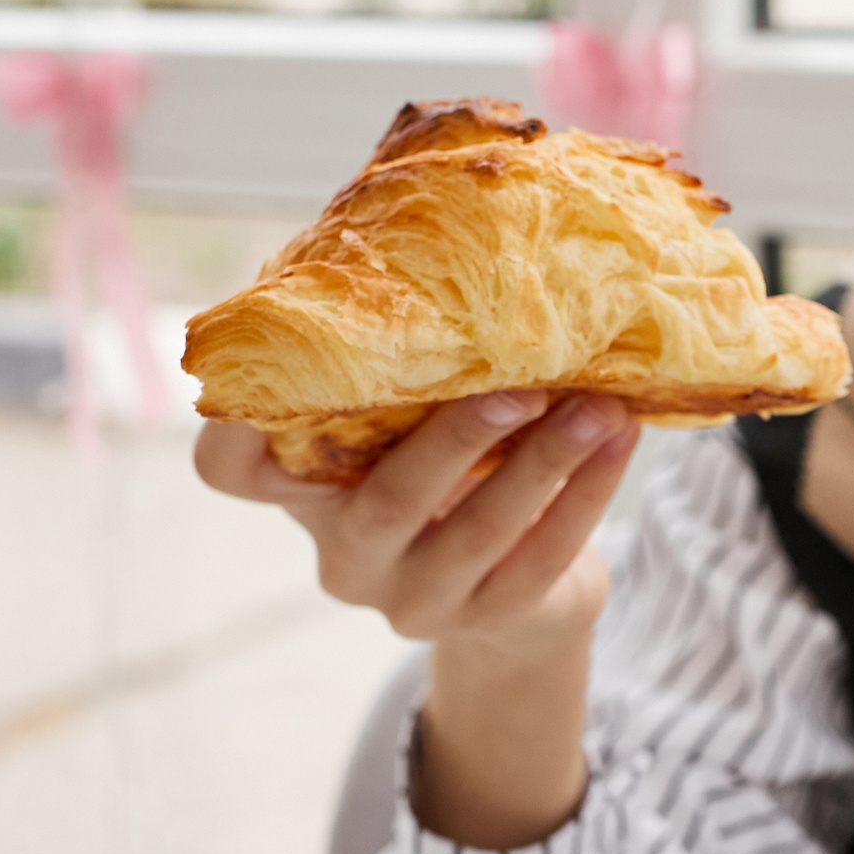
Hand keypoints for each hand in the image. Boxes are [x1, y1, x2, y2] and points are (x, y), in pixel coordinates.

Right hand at [195, 389, 640, 658]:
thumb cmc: (455, 476)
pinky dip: (588, 494)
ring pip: (480, 533)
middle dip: (457, 438)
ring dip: (546, 461)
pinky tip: (621, 440)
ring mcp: (416, 599)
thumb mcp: (409, 431)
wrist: (523, 600)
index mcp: (306, 494)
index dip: (236, 430)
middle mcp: (347, 556)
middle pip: (387, 499)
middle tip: (521, 384)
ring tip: (601, 405)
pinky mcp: (491, 620)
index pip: (232, 471)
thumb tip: (432, 232)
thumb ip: (402, 370)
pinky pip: (545, 558)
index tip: (280, 365)